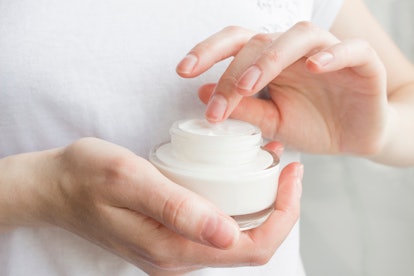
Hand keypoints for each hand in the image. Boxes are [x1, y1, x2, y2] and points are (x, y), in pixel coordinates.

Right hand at [0, 138, 302, 274]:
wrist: (55, 186)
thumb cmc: (87, 176)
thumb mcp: (130, 180)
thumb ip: (176, 208)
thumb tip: (227, 234)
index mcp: (173, 248)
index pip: (252, 247)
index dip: (283, 214)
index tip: (292, 175)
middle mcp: (178, 257)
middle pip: (251, 244)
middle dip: (279, 207)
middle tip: (285, 166)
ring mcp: (173, 249)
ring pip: (236, 236)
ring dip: (260, 204)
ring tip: (267, 166)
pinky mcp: (169, 236)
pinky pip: (216, 227)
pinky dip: (237, 203)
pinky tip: (237, 177)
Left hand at [177, 22, 388, 155]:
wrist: (356, 137)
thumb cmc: (313, 125)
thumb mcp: (272, 122)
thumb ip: (244, 108)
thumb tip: (202, 94)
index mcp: (272, 63)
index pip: (236, 45)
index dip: (208, 52)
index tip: (183, 71)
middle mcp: (295, 52)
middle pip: (259, 41)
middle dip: (234, 72)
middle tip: (218, 104)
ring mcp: (329, 53)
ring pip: (298, 37)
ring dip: (270, 59)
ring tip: (250, 85)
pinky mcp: (363, 63)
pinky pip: (351, 48)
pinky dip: (332, 54)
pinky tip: (315, 67)